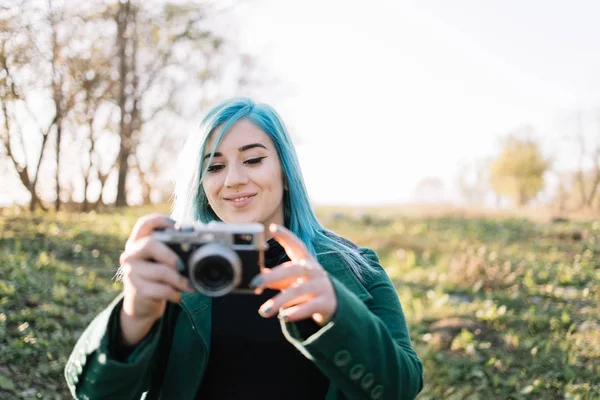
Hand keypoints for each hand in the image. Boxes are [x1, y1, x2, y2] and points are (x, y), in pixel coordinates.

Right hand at [118, 214, 192, 344]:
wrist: (141, 305)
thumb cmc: (156, 278)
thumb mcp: (160, 261)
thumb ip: (172, 251)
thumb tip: (200, 246)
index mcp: (138, 242)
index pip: (144, 224)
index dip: (160, 220)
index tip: (176, 225)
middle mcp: (131, 255)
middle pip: (150, 245)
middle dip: (171, 254)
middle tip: (183, 265)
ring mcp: (131, 272)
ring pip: (160, 271)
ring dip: (179, 279)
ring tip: (189, 285)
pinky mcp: (137, 290)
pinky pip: (161, 289)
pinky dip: (174, 293)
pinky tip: (178, 296)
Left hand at [251, 224, 336, 326]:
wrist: (334, 303)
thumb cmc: (307, 286)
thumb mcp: (292, 280)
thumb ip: (275, 278)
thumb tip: (256, 276)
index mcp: (305, 261)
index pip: (296, 245)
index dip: (286, 236)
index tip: (273, 228)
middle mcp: (314, 271)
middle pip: (292, 270)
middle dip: (271, 276)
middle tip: (253, 284)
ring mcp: (321, 286)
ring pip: (299, 291)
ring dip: (279, 301)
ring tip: (264, 311)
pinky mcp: (325, 303)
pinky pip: (310, 307)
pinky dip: (296, 312)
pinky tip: (284, 316)